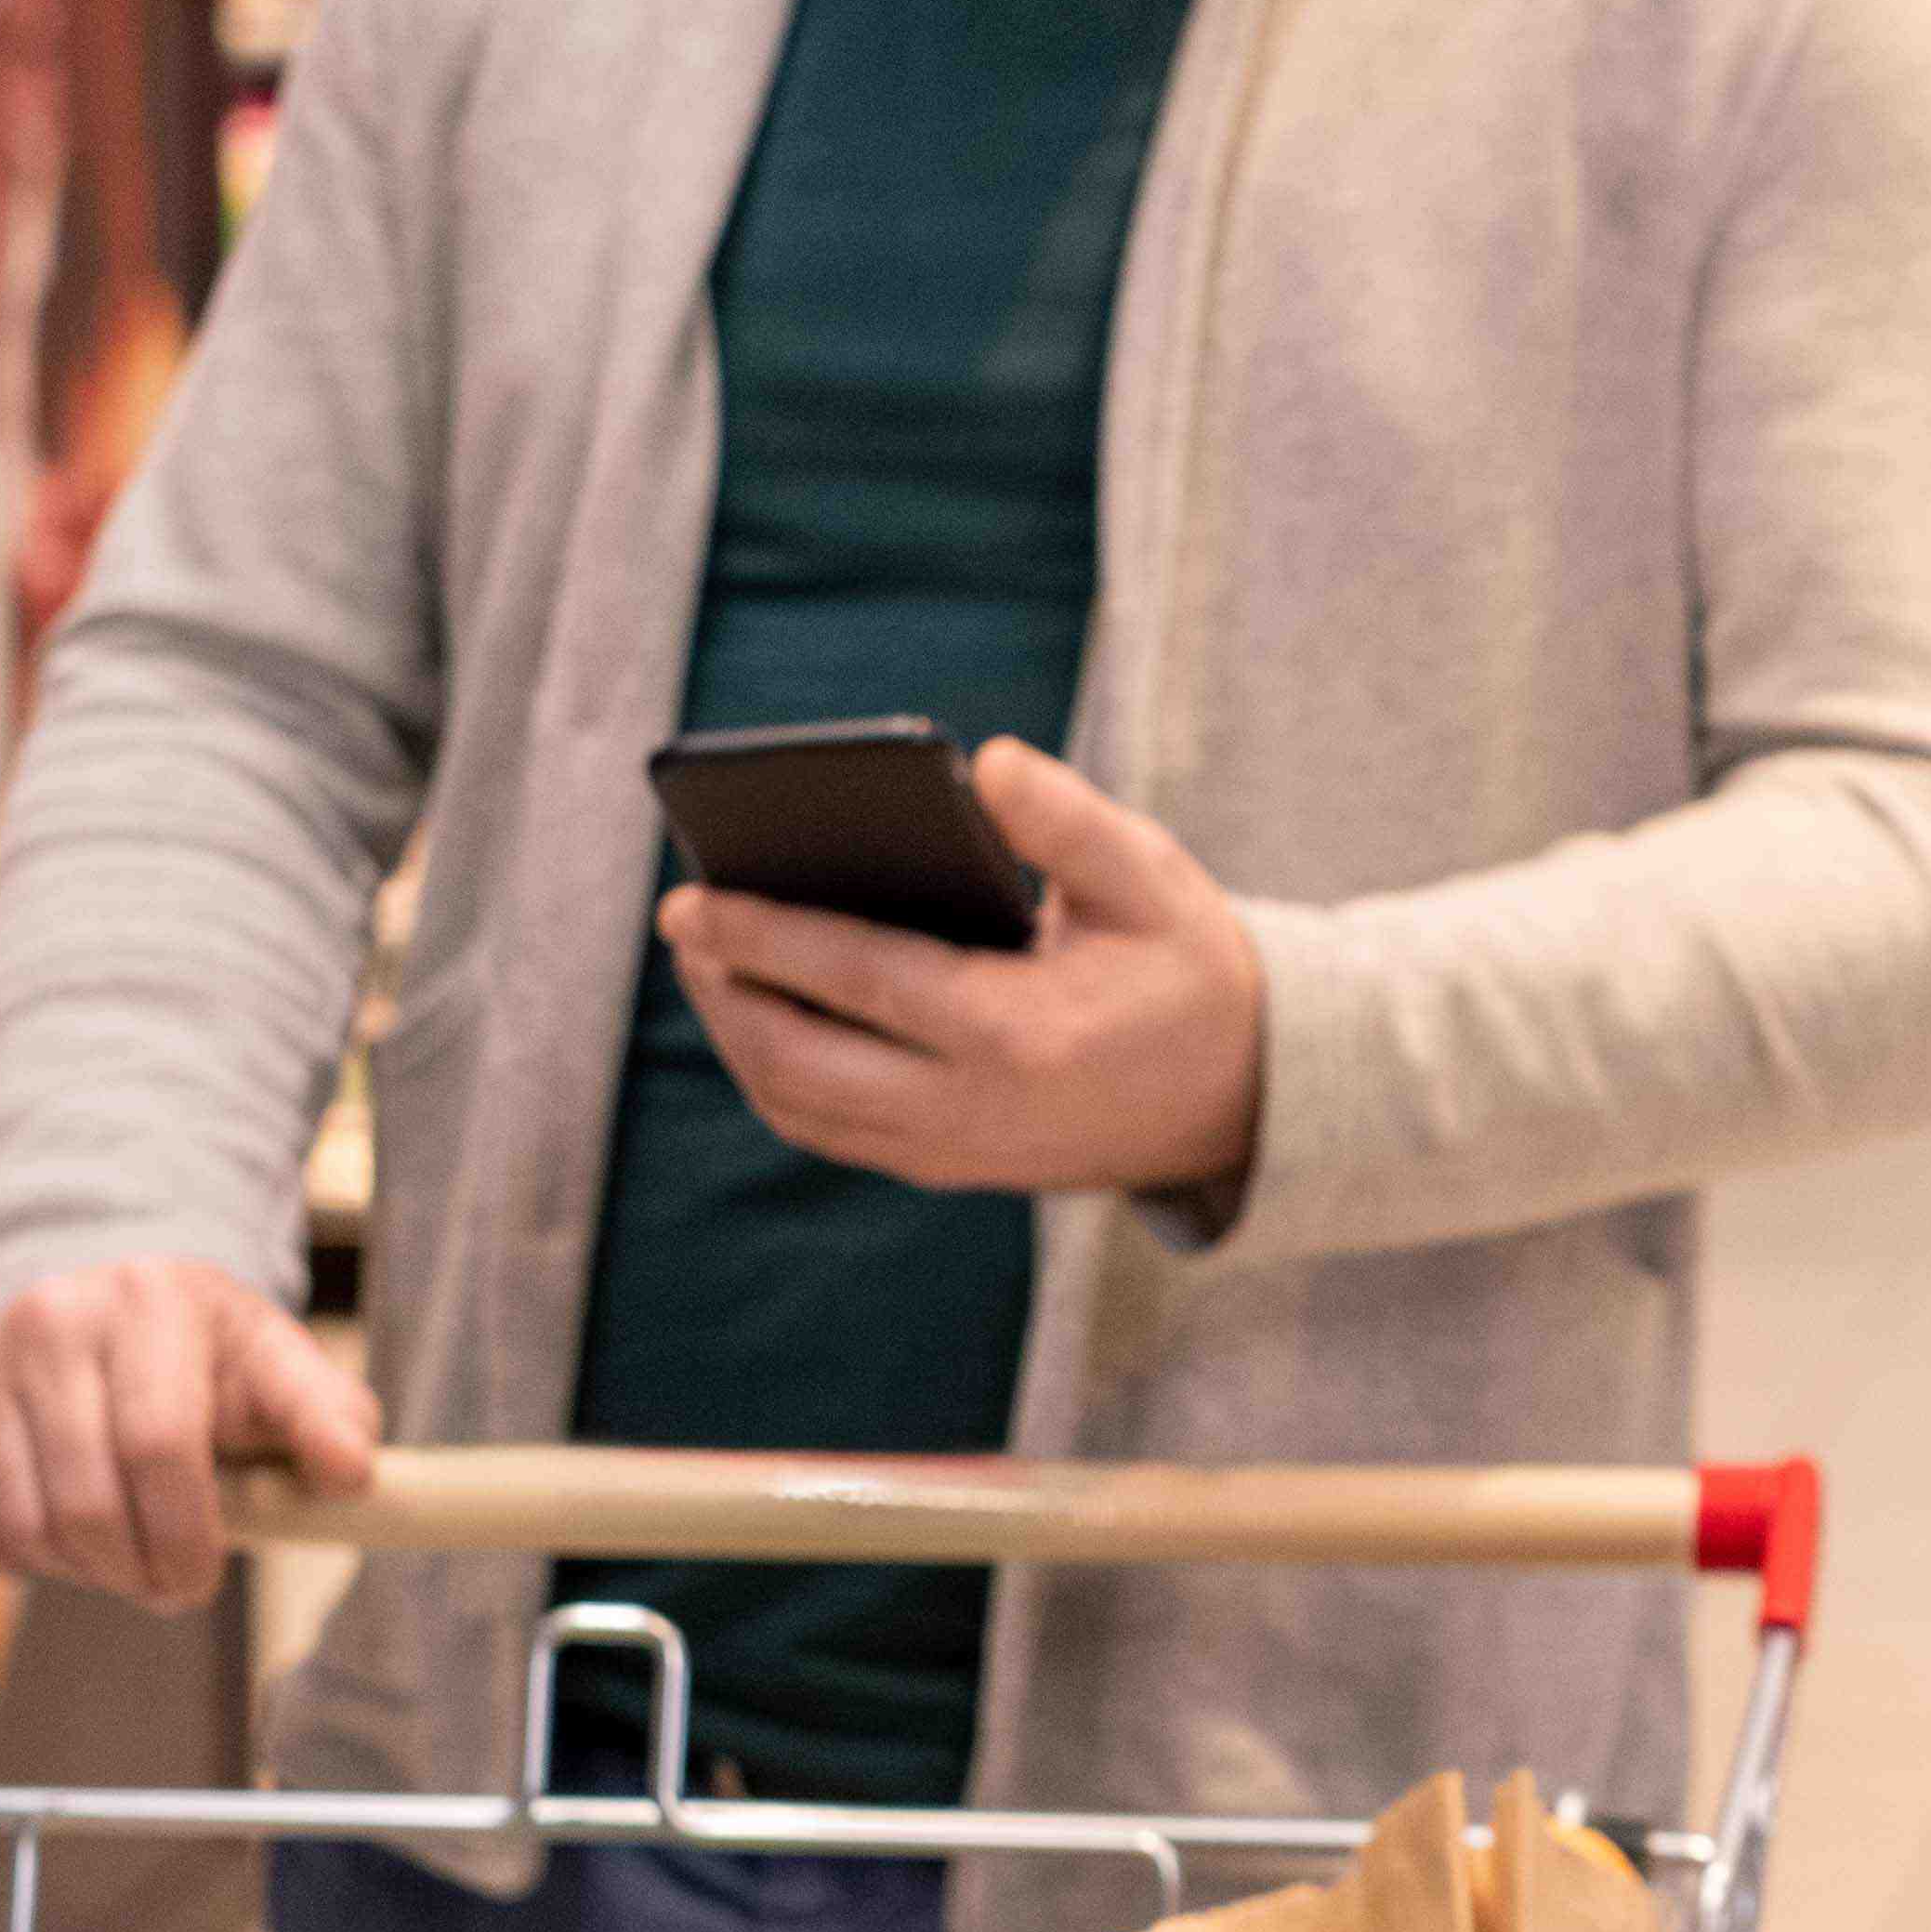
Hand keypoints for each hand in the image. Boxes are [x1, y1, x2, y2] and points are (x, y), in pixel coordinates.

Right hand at [0, 1255, 379, 1614]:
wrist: (101, 1300)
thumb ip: (328, 1418)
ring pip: (18, 1522)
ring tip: (114, 1559)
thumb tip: (349, 1475)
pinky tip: (50, 1541)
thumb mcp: (278, 1368)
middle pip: (84, 1500)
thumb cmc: (203, 1357)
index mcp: (153, 1305)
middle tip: (162, 1585)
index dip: (183, 1540)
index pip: (159, 1449)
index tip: (201, 1580)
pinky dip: (4, 1559)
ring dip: (74, 1573)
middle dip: (131, 1572)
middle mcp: (53, 1316)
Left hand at [662, 739, 1266, 1197]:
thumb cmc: (1189, 970)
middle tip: (684, 921)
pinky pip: (829, 1131)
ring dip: (739, 1038)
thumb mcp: (1150, 879)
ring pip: (800, 1108)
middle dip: (726, 990)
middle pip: (799, 1062)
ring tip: (710, 962)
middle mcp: (972, 1110)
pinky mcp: (949, 1170)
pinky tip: (762, 1013)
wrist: (1246, 1097)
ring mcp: (954, 1154)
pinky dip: (777, 1077)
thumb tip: (986, 760)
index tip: (690, 898)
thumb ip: (1067, 819)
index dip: (763, 936)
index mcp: (1017, 1032)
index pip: (858, 980)